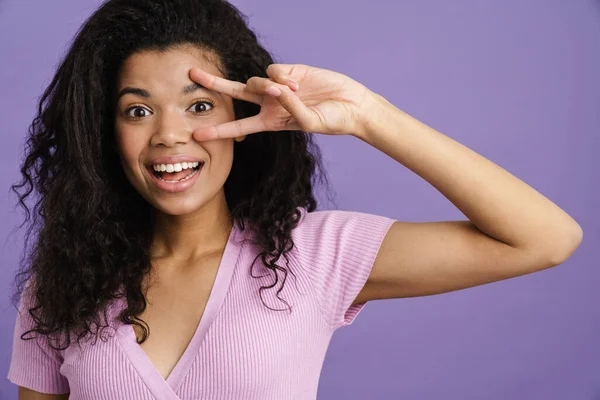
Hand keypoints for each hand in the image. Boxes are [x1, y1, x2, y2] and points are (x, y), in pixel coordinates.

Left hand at [188, 63, 374, 140]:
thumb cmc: (332, 121)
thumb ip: (290, 108)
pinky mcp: (289, 70)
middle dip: (214, 83)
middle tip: (192, 73)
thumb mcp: (309, 123)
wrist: (351, 105)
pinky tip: (299, 84)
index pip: (240, 126)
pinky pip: (273, 71)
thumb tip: (276, 87)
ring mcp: (278, 85)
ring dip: (269, 86)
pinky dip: (284, 78)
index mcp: (271, 121)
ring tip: (293, 92)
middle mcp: (270, 102)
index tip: (198, 136)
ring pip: (256, 80)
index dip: (219, 130)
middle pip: (235, 92)